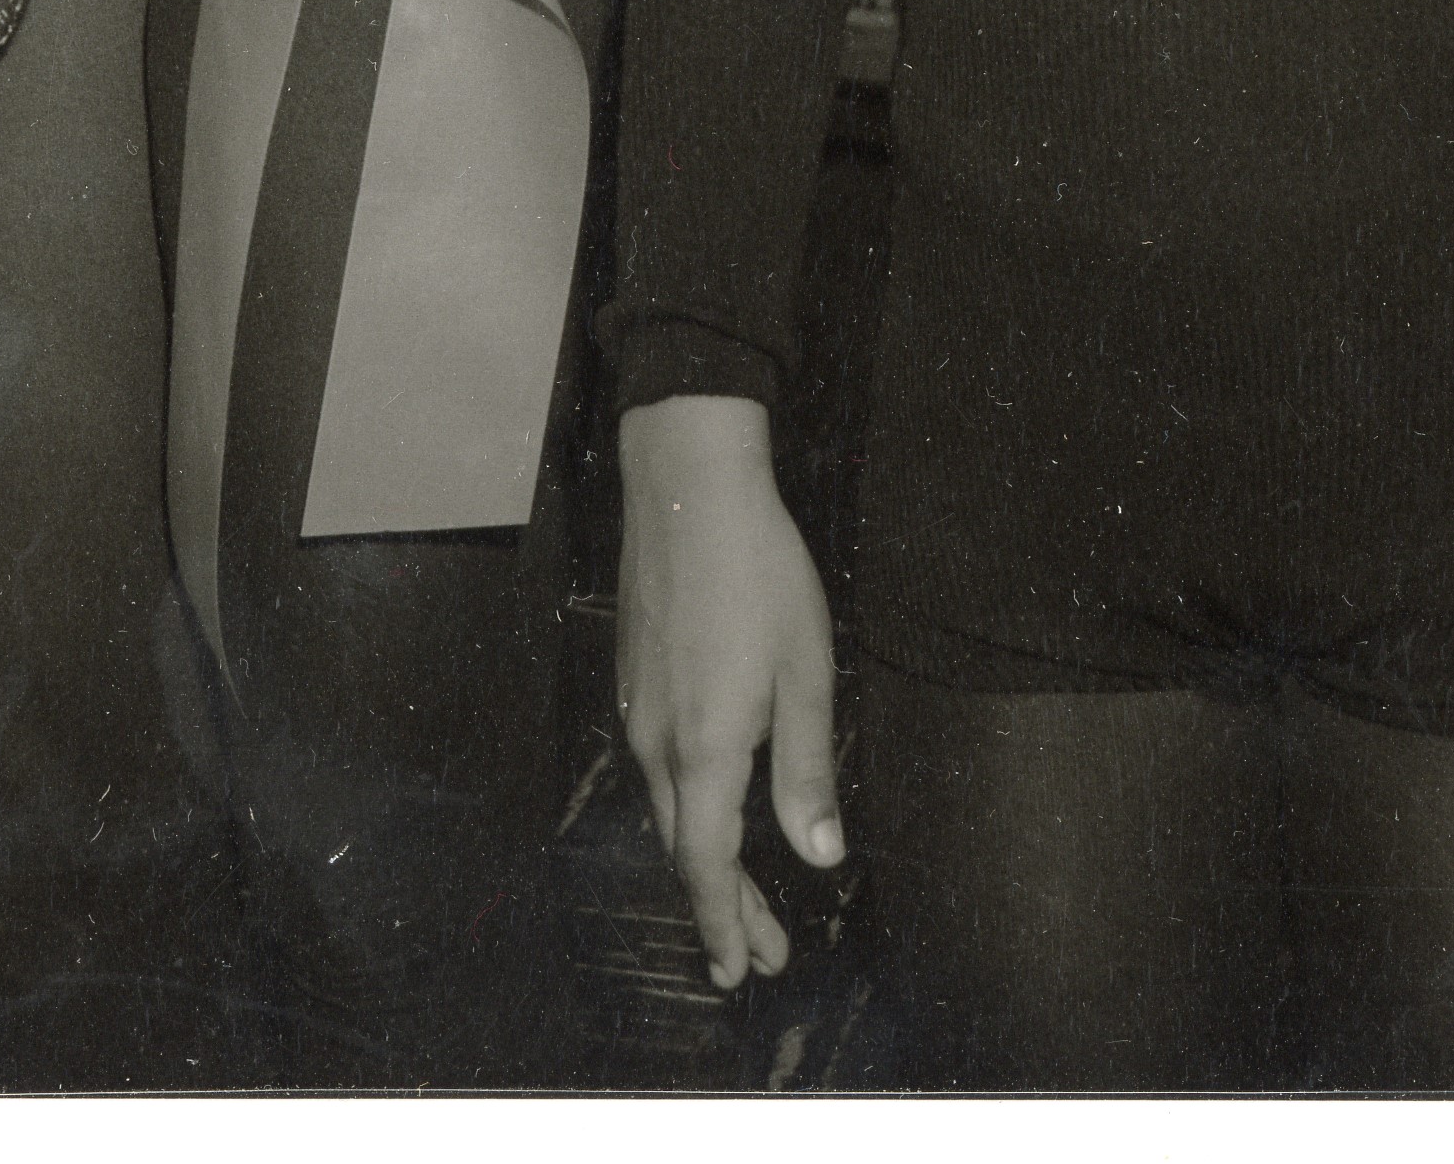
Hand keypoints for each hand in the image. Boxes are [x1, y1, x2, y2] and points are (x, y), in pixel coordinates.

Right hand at [615, 393, 843, 989]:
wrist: (686, 485)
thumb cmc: (758, 573)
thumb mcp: (806, 673)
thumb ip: (806, 770)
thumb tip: (818, 854)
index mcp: (704, 747)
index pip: (707, 864)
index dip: (725, 923)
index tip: (742, 969)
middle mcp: (657, 739)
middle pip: (684, 848)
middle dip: (721, 908)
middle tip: (759, 953)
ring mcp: (638, 707)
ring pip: (668, 810)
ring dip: (703, 861)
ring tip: (740, 897)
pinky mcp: (634, 677)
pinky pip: (657, 770)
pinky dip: (687, 813)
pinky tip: (710, 809)